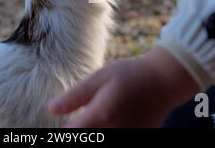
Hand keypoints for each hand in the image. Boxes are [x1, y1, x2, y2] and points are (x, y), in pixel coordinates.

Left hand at [48, 46, 198, 127]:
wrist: (164, 82)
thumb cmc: (129, 75)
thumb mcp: (99, 77)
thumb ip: (74, 96)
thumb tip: (51, 109)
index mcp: (102, 115)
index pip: (72, 133)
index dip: (64, 130)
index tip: (65, 121)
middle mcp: (115, 132)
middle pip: (87, 139)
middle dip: (80, 129)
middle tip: (82, 116)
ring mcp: (128, 138)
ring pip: (101, 139)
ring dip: (94, 131)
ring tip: (97, 116)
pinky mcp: (137, 140)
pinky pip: (116, 139)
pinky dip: (108, 130)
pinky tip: (110, 120)